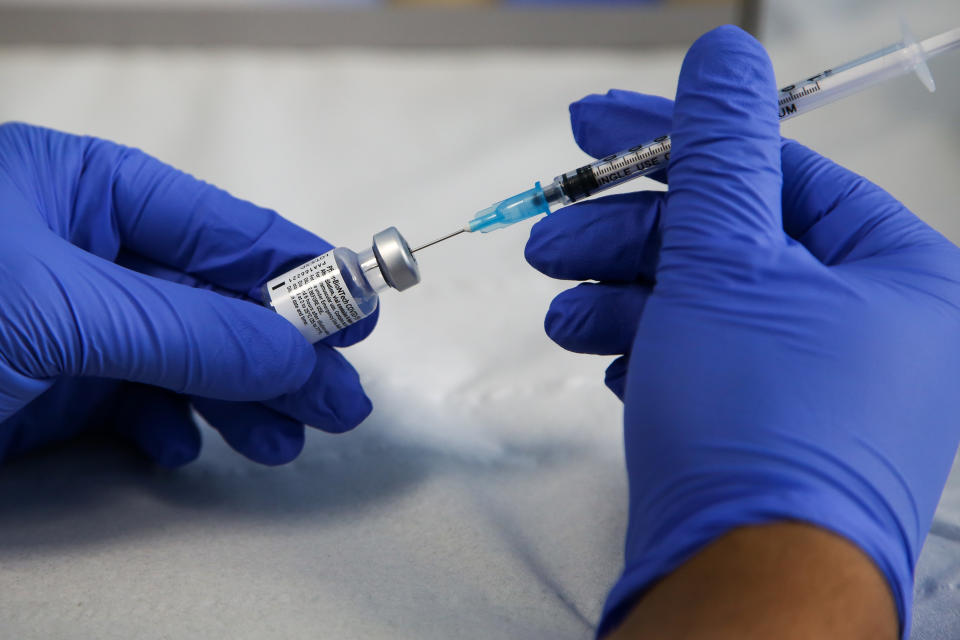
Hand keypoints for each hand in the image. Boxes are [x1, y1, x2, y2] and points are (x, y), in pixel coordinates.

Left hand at [0, 123, 376, 466]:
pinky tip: (181, 446)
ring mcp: (73, 321)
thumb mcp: (62, 309)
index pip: (220, 227)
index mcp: (82, 188)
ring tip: (285, 438)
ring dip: (240, 402)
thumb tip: (293, 356)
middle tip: (338, 396)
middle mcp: (86, 251)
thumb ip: (187, 333)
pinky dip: (168, 427)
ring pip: (186, 359)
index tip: (356, 310)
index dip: (298, 270)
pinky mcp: (56, 387)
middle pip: (216, 299)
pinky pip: (135, 404)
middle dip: (281, 353)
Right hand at [526, 26, 959, 636]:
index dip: (675, 143)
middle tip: (554, 232)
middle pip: (728, 242)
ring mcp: (818, 383)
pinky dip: (646, 347)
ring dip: (622, 296)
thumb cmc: (756, 424)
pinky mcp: (766, 426)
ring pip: (705, 304)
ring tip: (561, 306)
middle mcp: (870, 328)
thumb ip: (720, 152)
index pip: (773, 173)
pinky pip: (703, 360)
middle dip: (629, 235)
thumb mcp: (726, 260)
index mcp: (896, 274)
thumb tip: (723, 58)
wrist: (741, 583)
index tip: (594, 125)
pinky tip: (601, 355)